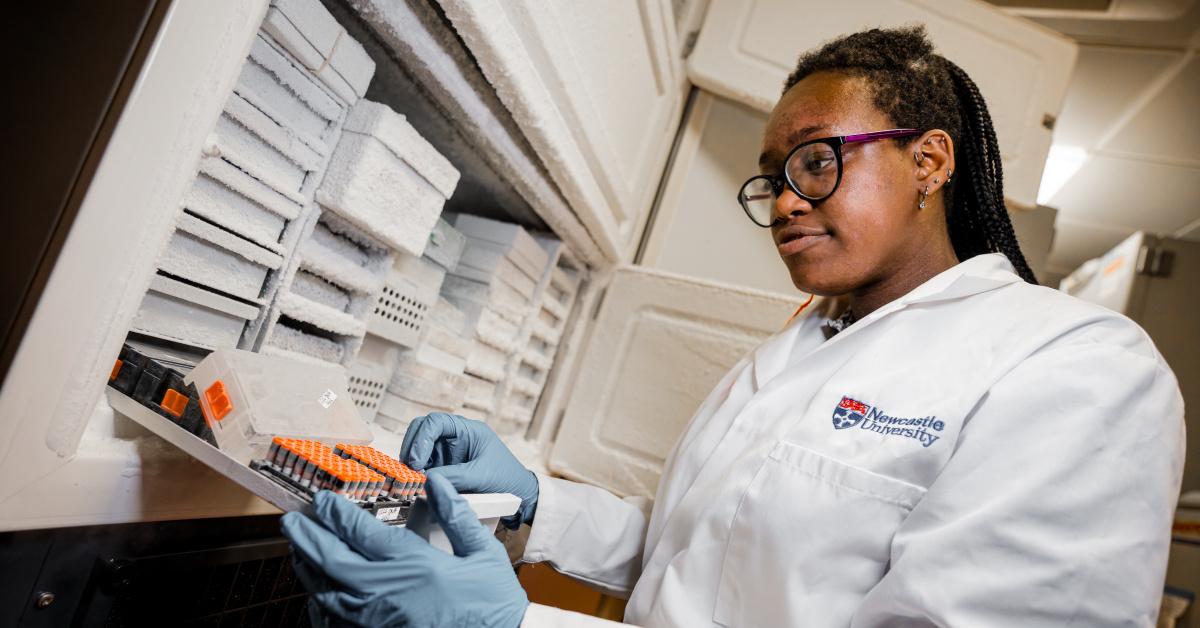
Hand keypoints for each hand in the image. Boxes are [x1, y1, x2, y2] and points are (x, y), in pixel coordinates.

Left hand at [281, 475, 528, 627]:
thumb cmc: (494, 601)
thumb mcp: (482, 551)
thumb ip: (456, 514)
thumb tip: (436, 482)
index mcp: (414, 564)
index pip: (360, 532)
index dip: (335, 512)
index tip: (323, 499)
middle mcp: (388, 591)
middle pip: (331, 560)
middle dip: (306, 537)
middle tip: (291, 521)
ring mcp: (378, 619)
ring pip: (327, 592)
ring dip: (307, 568)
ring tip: (298, 551)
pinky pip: (336, 621)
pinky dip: (320, 605)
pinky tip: (317, 594)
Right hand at [400, 413, 537, 528]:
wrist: (519, 494)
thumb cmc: (507, 478)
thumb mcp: (481, 476)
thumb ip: (454, 477)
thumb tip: (425, 480)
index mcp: (468, 430)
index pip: (436, 422)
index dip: (421, 438)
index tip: (417, 461)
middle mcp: (456, 437)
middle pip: (423, 430)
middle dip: (412, 447)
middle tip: (409, 469)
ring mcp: (449, 452)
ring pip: (421, 448)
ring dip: (413, 462)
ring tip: (412, 480)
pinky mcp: (445, 466)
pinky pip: (426, 465)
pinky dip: (418, 473)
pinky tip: (418, 485)